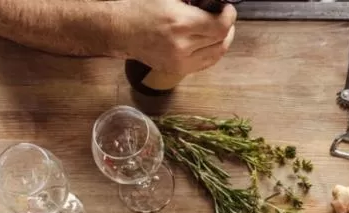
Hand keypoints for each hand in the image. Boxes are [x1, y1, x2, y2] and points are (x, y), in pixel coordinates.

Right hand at [113, 0, 235, 75]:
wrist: (118, 29)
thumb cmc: (139, 7)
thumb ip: (194, 0)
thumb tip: (214, 2)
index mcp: (180, 23)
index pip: (220, 26)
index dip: (229, 16)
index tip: (227, 9)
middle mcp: (182, 46)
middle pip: (220, 40)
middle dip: (226, 26)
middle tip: (222, 16)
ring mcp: (180, 62)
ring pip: (216, 54)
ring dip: (222, 40)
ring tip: (218, 29)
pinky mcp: (177, 70)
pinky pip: (205, 63)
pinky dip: (212, 52)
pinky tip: (210, 41)